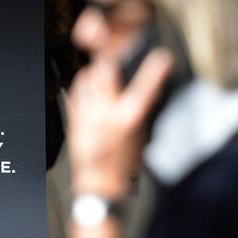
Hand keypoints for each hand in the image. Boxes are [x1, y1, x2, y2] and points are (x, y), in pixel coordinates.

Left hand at [66, 50, 173, 200]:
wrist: (98, 182)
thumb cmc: (122, 164)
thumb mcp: (142, 135)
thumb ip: (144, 108)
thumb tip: (150, 88)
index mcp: (128, 120)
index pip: (145, 88)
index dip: (155, 70)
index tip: (163, 58)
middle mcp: (106, 113)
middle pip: (106, 71)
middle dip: (112, 58)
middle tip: (118, 55)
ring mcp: (87, 113)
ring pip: (88, 77)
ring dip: (96, 70)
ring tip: (103, 73)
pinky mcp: (74, 117)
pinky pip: (77, 90)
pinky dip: (84, 84)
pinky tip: (90, 88)